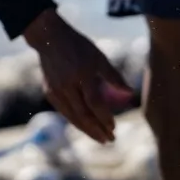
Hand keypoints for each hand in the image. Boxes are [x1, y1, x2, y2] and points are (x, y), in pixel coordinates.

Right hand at [22, 9, 134, 143]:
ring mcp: (56, 90)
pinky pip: (64, 112)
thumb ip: (113, 76)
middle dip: (97, 130)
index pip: (95, 103)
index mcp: (82, 75)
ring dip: (86, 130)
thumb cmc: (79, 47)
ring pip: (72, 116)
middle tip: (109, 140)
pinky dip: (75, 121)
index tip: (114, 127)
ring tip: (100, 138)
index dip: (104, 117)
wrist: (49, 39)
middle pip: (83, 114)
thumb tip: (129, 92)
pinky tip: (85, 126)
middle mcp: (67, 86)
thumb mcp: (99, 57)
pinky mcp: (49, 93)